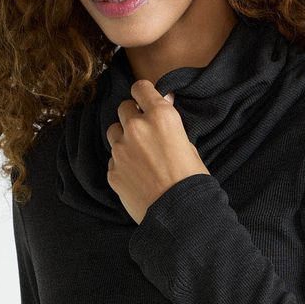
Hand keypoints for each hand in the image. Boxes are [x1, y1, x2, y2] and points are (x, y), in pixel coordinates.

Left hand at [105, 82, 209, 223]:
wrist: (179, 215)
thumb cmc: (191, 181)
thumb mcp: (189, 145)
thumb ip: (170, 124)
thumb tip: (164, 103)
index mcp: (161, 117)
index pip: (140, 88)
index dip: (143, 94)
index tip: (145, 100)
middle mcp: (137, 128)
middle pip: (124, 108)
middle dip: (132, 116)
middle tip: (145, 132)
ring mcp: (121, 150)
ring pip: (113, 132)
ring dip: (123, 137)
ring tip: (139, 154)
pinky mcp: (113, 171)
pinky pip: (113, 159)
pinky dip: (122, 163)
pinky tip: (137, 175)